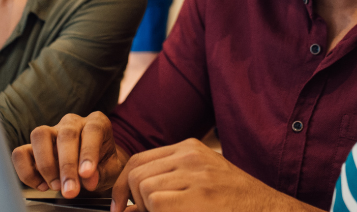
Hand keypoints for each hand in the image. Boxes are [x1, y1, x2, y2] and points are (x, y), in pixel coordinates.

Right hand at [11, 112, 127, 197]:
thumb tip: (88, 180)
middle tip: (70, 190)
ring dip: (46, 165)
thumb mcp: (111, 170)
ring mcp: (51, 131)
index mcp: (96, 123)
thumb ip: (101, 173)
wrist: (91, 169)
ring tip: (55, 186)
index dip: (88, 152)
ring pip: (39, 135)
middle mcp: (72, 123)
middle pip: (66, 135)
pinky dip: (27, 171)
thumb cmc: (103, 166)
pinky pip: (20, 153)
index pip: (92, 130)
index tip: (87, 174)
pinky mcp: (33, 146)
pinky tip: (42, 185)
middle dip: (67, 166)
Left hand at [111, 139, 319, 211]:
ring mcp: (195, 175)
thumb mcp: (203, 183)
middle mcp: (191, 157)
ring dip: (149, 210)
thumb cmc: (236, 205)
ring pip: (143, 189)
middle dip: (132, 201)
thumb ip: (171, 183)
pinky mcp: (196, 197)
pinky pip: (155, 204)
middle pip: (136, 174)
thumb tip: (130, 201)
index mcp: (192, 150)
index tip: (120, 207)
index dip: (123, 186)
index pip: (140, 160)